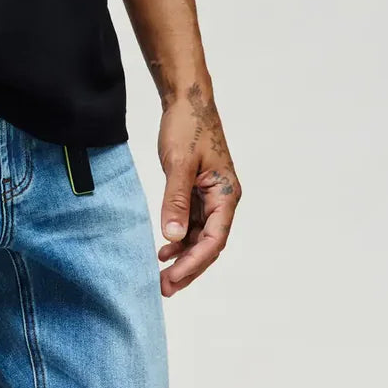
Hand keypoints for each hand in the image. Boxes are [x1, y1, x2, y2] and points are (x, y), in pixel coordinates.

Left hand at [155, 84, 241, 296]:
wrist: (187, 99)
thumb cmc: (188, 126)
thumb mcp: (179, 164)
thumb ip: (176, 200)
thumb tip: (172, 237)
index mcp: (226, 194)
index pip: (214, 240)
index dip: (194, 263)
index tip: (173, 279)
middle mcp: (223, 199)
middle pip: (209, 244)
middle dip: (189, 267)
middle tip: (165, 288)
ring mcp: (211, 196)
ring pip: (199, 235)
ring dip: (182, 255)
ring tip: (161, 275)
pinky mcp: (198, 190)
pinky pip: (191, 222)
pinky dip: (178, 237)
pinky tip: (163, 249)